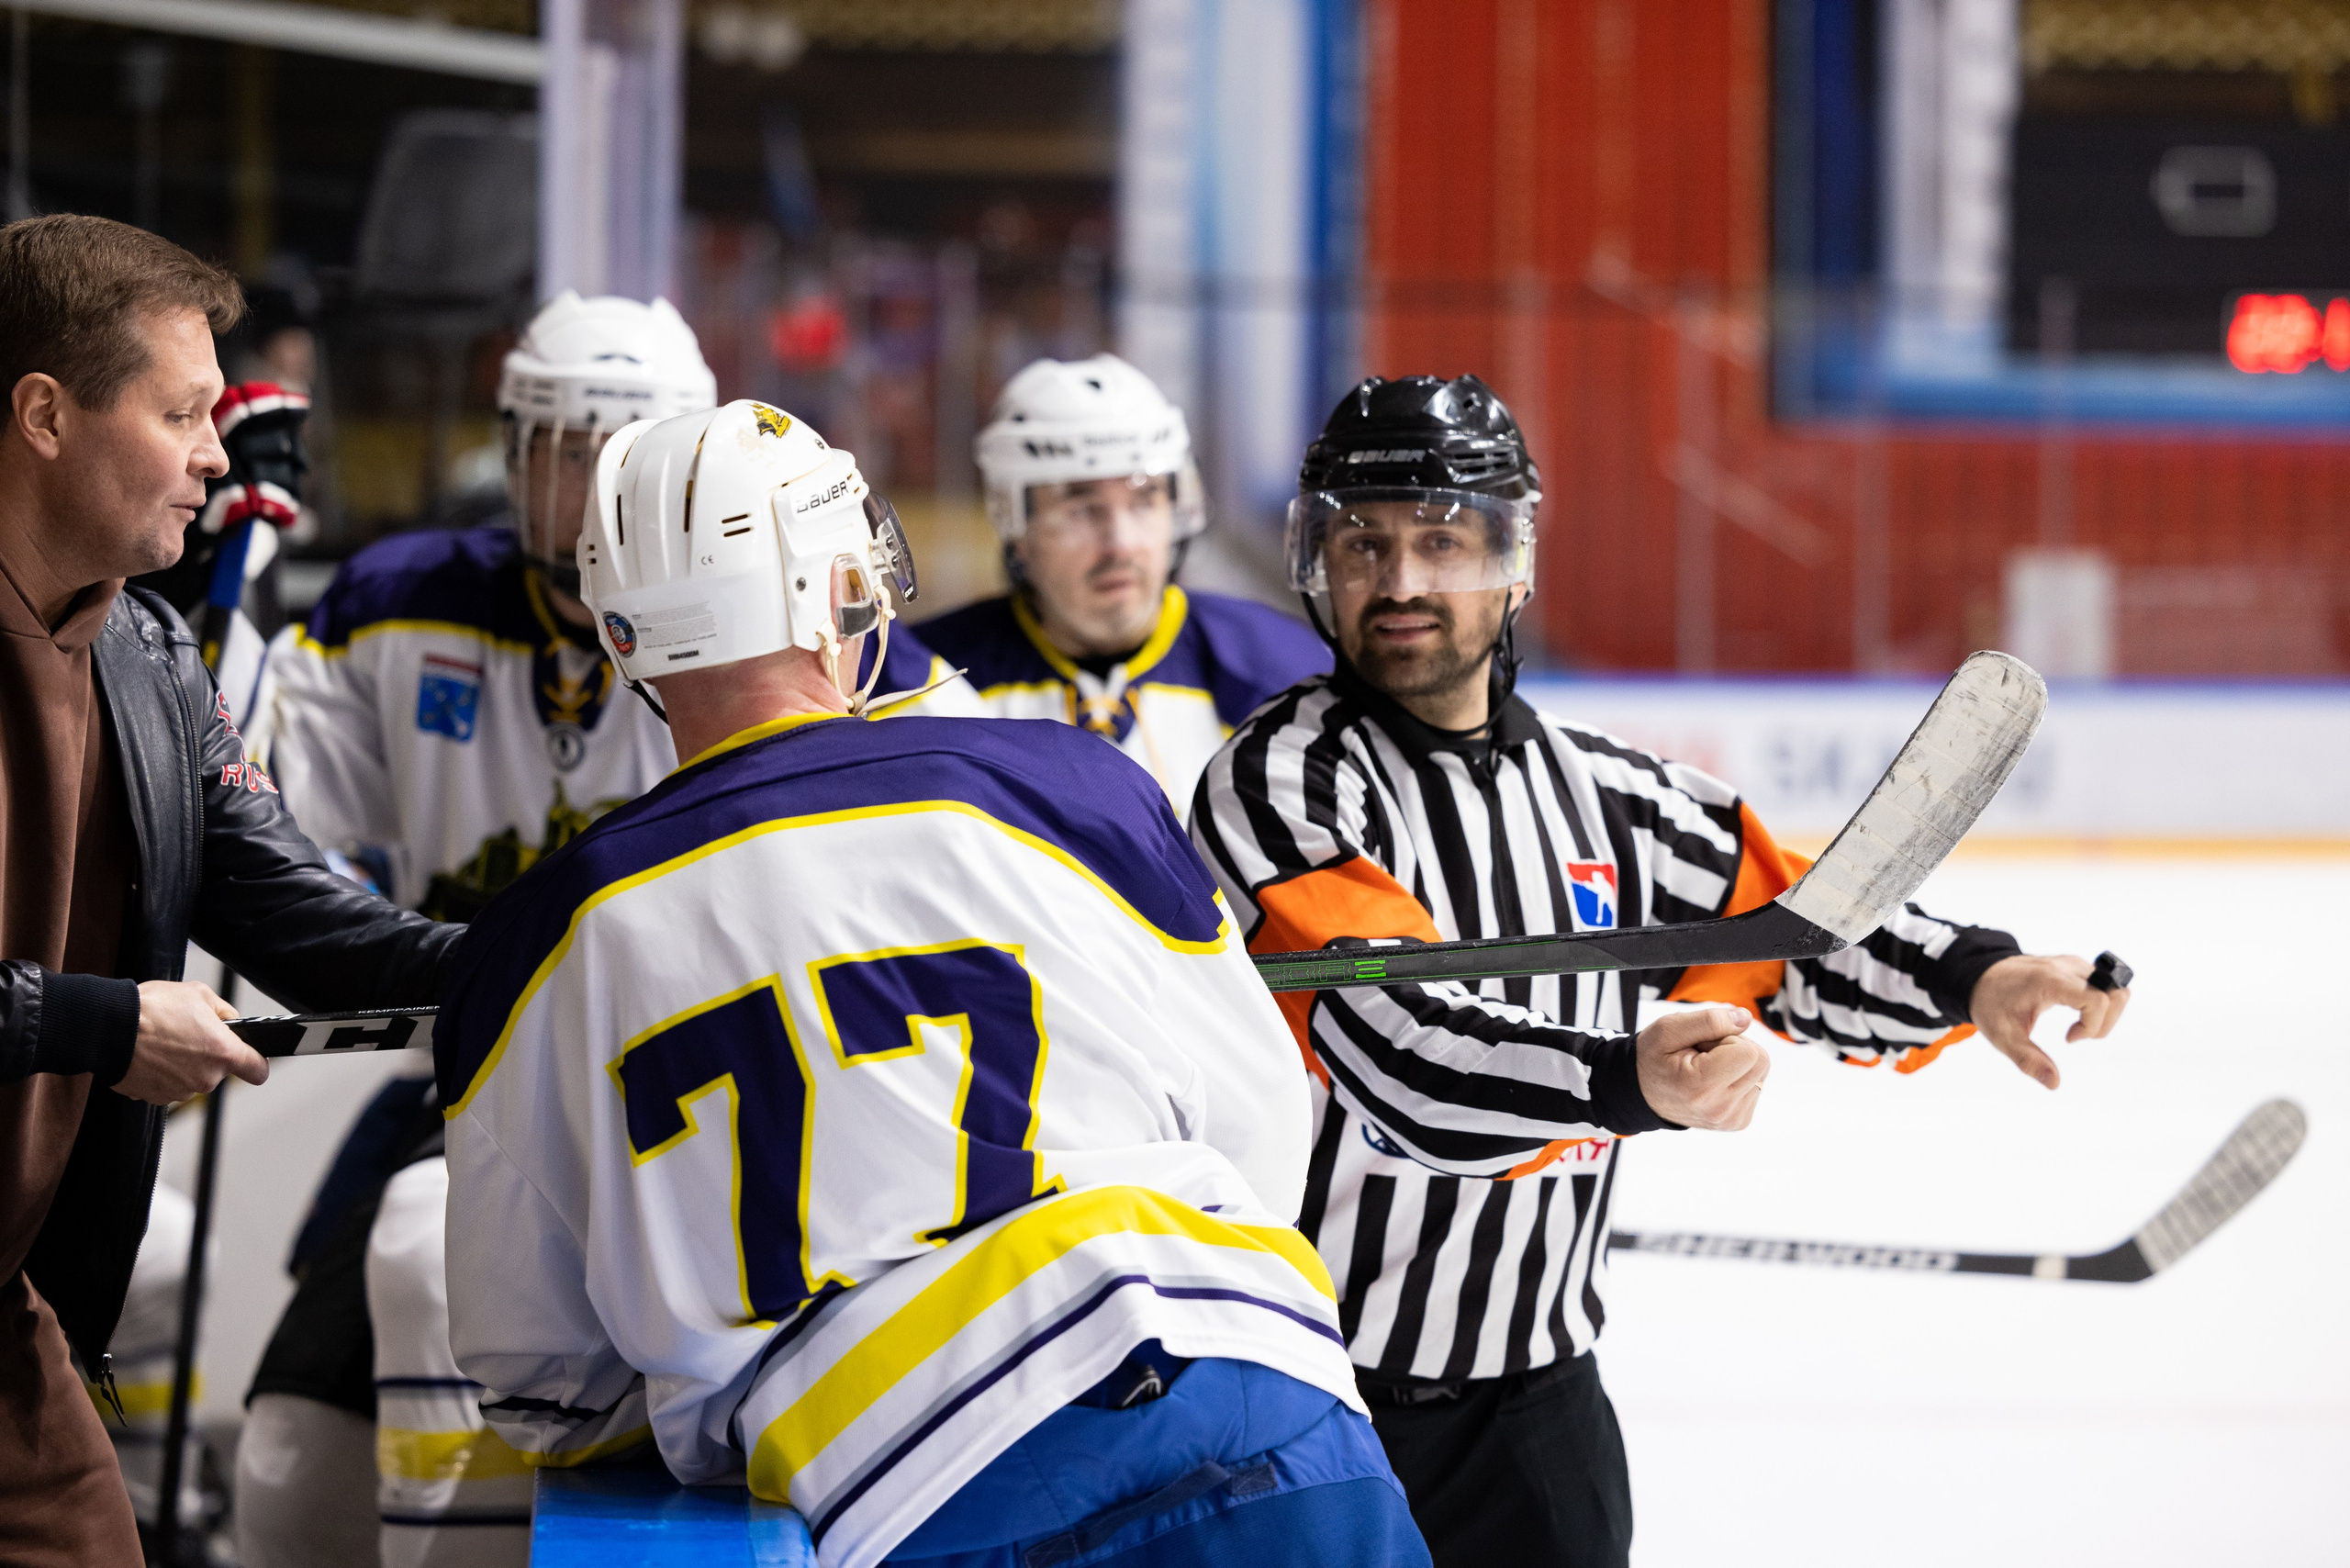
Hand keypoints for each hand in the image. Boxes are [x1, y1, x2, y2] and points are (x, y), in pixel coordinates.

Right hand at [112, 981, 268, 1104]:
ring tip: (162, 1042)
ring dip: (181, 1064)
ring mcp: (179, 1091)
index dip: (255, 1063)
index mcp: (223, 1053)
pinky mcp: (154, 1098)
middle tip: (186, 1034)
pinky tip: (149, 1054)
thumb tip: (230, 1021)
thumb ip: (223, 1011)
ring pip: (190, 1078)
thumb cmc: (152, 1009)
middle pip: (217, 1071)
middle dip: (207, 1055)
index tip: (250, 1059)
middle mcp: (205, 1078)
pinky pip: (165, 1085)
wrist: (109, 1027)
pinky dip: (160, 1073)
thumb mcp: (198, 994)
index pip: (257, 1070)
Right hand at [1635, 1006, 1767, 1129]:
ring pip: (1760, 1072)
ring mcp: (1732, 1119)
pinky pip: (1756, 1086)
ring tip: (1708, 1068)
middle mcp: (1721, 1109)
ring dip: (1737, 1063)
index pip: (1749, 1051)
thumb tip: (1746, 1018)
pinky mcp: (1739, 1121)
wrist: (1643, 1093)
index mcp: (1703, 1088)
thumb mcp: (1669, 1029)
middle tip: (1705, 1055)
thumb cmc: (1653, 1059)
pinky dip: (1738, 1077)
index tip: (1702, 1046)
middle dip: (1736, 1048)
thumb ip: (1709, 1020)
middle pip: (1761, 1061)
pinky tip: (1714, 1080)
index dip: (1728, 1038)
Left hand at [1966, 954, 2130, 1091]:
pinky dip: (2101, 1006)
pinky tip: (2077, 1016)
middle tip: (2079, 1035)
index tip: (2070, 1039)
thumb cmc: (1991, 1004)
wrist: (1981, 977)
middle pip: (2116, 993)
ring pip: (2116, 989)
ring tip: (2080, 1028)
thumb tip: (2054, 1083)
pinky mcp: (2076, 967)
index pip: (2098, 999)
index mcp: (2050, 981)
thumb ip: (2027, 1060)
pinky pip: (2105, 986)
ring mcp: (2074, 964)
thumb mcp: (2002, 1036)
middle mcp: (2067, 967)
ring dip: (2107, 1015)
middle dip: (2106, 1023)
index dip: (2093, 1025)